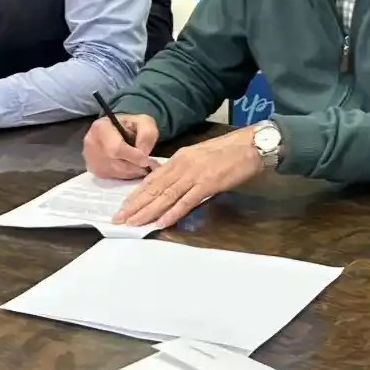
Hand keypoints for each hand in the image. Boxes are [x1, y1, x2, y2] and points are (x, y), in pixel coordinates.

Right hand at [83, 114, 159, 179]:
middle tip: (148, 164)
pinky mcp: (94, 170)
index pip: (116, 148)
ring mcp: (90, 158)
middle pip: (116, 163)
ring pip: (116, 172)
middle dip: (136, 166)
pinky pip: (113, 177)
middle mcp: (91, 143)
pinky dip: (126, 175)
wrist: (116, 130)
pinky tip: (132, 167)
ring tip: (142, 165)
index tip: (147, 159)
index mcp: (101, 127)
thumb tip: (143, 154)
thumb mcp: (144, 122)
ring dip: (133, 172)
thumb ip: (147, 134)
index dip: (134, 157)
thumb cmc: (131, 125)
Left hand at [114, 126, 264, 228]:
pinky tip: (161, 222)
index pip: (152, 179)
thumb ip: (184, 169)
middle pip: (154, 189)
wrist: (250, 145)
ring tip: (133, 223)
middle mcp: (182, 166)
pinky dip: (173, 212)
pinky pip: (186, 201)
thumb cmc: (228, 151)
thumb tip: (170, 185)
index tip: (123, 206)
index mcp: (179, 159)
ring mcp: (194, 175)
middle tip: (119, 219)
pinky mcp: (208, 184)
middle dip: (135, 206)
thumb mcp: (200, 156)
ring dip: (148, 211)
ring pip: (165, 196)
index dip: (136, 194)